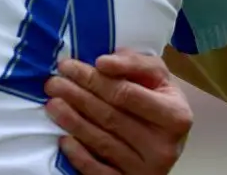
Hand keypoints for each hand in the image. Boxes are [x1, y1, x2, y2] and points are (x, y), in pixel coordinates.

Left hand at [44, 51, 192, 174]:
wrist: (165, 140)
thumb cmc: (157, 101)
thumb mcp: (157, 78)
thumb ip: (135, 63)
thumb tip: (104, 62)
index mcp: (175, 115)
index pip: (126, 94)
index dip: (95, 79)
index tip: (68, 66)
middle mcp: (164, 145)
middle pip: (110, 116)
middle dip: (77, 95)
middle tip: (52, 83)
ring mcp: (148, 168)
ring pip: (102, 142)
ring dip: (72, 121)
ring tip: (52, 103)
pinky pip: (99, 171)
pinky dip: (79, 155)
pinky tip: (63, 139)